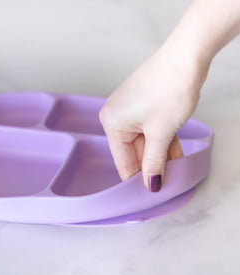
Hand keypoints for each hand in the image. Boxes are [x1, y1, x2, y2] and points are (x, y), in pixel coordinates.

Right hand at [99, 46, 208, 191]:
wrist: (187, 55)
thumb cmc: (169, 88)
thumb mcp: (162, 132)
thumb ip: (155, 162)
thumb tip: (151, 184)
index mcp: (112, 123)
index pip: (123, 161)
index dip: (137, 179)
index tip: (149, 193)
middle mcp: (116, 117)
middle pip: (134, 152)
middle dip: (152, 165)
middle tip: (167, 181)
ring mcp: (129, 110)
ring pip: (144, 142)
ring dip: (160, 153)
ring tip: (176, 168)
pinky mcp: (142, 105)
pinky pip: (150, 130)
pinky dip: (162, 140)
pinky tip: (174, 153)